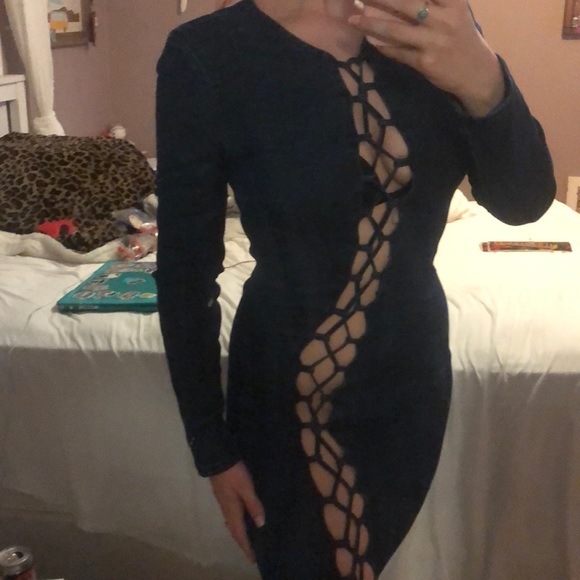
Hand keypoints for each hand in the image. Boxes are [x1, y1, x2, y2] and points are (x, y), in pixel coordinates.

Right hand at [210, 460, 264, 562]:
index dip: (246, 546)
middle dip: (242, 542)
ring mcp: (223, 501)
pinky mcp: (224, 495)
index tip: (253, 558)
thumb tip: (261, 524)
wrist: (218, 458)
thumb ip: (253, 505)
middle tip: (251, 551)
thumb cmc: (234, 473)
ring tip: (248, 538)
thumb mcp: (246, 488)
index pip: (239, 533)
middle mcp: (226, 509)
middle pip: (234, 530)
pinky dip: (237, 522)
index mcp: (232, 510)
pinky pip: (231, 515)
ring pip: (232, 522)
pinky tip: (241, 518)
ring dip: (239, 532)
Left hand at [348, 0, 504, 115]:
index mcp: (453, 1)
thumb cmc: (460, 36)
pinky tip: (369, 39)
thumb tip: (395, 1)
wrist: (476, 72)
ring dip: (371, 24)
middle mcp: (444, 19)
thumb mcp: (454, 10)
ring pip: (396, 30)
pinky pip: (398, 52)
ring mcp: (434, 42)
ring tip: (354, 19)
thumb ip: (432, 1)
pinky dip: (382, 46)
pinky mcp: (425, 63)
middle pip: (406, 3)